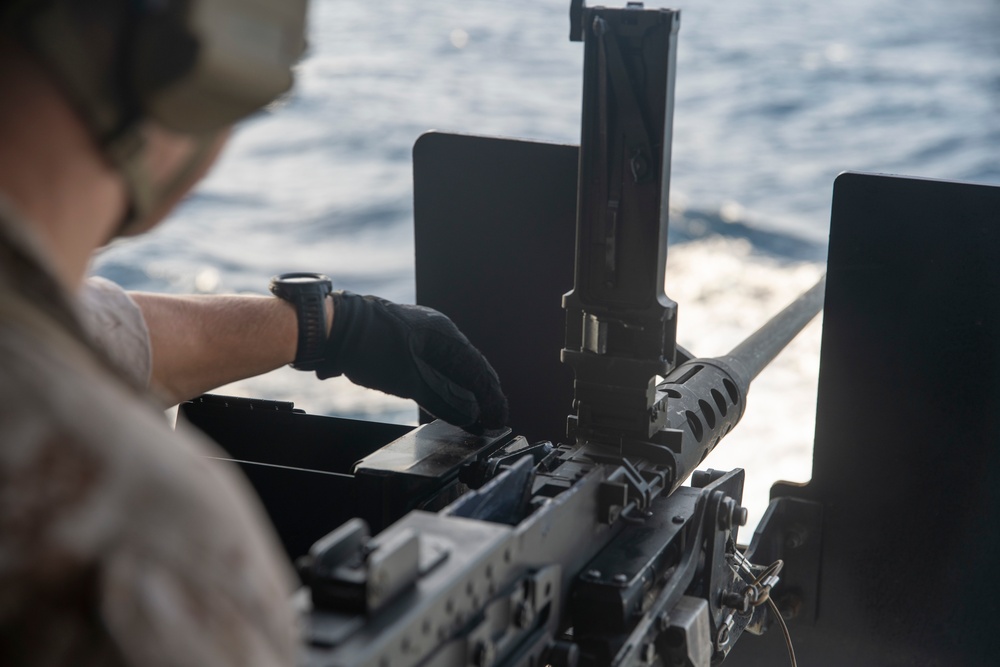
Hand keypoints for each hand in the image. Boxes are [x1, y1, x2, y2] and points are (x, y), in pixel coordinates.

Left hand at [315, 292, 507, 431]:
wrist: (335, 328)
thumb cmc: (371, 347)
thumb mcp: (411, 380)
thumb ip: (444, 398)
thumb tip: (471, 414)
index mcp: (446, 336)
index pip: (479, 371)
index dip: (492, 398)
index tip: (499, 419)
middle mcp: (439, 333)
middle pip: (469, 369)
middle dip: (481, 398)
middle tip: (490, 422)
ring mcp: (423, 337)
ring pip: (452, 370)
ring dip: (462, 395)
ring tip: (471, 418)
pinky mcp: (408, 345)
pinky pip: (435, 368)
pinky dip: (444, 388)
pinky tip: (443, 403)